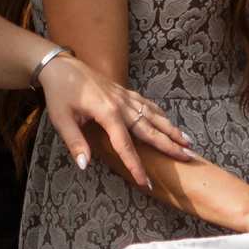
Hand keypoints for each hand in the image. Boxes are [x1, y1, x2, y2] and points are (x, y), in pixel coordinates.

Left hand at [36, 55, 194, 187]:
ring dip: (172, 130)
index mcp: (107, 113)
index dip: (136, 165)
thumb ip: (75, 142)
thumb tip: (84, 165)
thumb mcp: (62, 119)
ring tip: (189, 143)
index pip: (125, 145)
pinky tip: (169, 123)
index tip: (146, 182)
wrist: (62, 67)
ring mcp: (125, 97)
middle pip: (150, 130)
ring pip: (154, 116)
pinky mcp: (125, 92)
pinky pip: (148, 105)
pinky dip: (161, 115)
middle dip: (169, 146)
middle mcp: (121, 105)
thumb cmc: (60, 93)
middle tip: (188, 159)